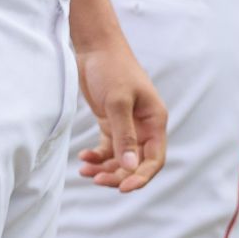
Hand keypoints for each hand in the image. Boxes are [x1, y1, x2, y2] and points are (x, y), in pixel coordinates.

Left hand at [77, 35, 167, 192]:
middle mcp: (144, 126)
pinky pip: (107, 149)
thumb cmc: (112, 69)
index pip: (154, 158)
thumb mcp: (118, 102)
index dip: (141, 176)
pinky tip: (83, 158)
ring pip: (120, 159)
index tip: (123, 189)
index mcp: (155, 120)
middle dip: (119, 175)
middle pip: (136, 163)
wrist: (96, 48)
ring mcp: (127, 126)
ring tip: (85, 171)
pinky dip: (96, 157)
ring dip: (105, 169)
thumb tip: (130, 168)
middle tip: (97, 181)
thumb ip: (124, 136)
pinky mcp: (111, 123)